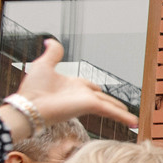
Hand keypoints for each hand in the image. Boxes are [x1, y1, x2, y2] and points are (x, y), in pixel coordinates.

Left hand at [10, 39, 139, 130]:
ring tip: (134, 121)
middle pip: (103, 99)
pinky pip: (110, 110)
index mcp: (72, 86)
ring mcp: (86, 102)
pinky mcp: (89, 106)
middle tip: (123, 110)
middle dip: (114, 105)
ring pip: (109, 107)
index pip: (90, 88)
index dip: (96, 89)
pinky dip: (122, 116)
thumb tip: (50, 40)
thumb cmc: (32, 90)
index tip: (101, 91)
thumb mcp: (43, 65)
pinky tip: (133, 122)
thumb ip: (53, 54)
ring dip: (121, 114)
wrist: (28, 106)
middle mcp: (81, 95)